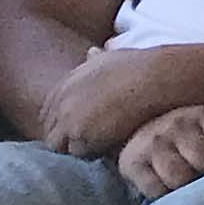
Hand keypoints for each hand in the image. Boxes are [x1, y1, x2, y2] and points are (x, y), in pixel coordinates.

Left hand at [40, 47, 192, 156]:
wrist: (154, 78)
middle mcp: (61, 100)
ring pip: (60, 145)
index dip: (66, 123)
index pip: (49, 113)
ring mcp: (67, 118)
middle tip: (94, 140)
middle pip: (50, 131)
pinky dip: (92, 152)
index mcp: (65, 83)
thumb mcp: (112, 57)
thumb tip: (91, 52)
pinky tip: (109, 145)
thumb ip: (96, 59)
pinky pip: (78, 153)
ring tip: (102, 144)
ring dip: (78, 147)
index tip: (85, 128)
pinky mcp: (79, 133)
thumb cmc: (141, 67)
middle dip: (68, 137)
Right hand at [115, 104, 203, 199]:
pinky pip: (155, 189)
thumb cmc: (195, 138)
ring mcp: (152, 144)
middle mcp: (176, 125)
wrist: (141, 132)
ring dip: (188, 186)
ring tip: (191, 186)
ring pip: (179, 176)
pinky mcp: (132, 164)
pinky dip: (165, 195)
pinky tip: (170, 191)